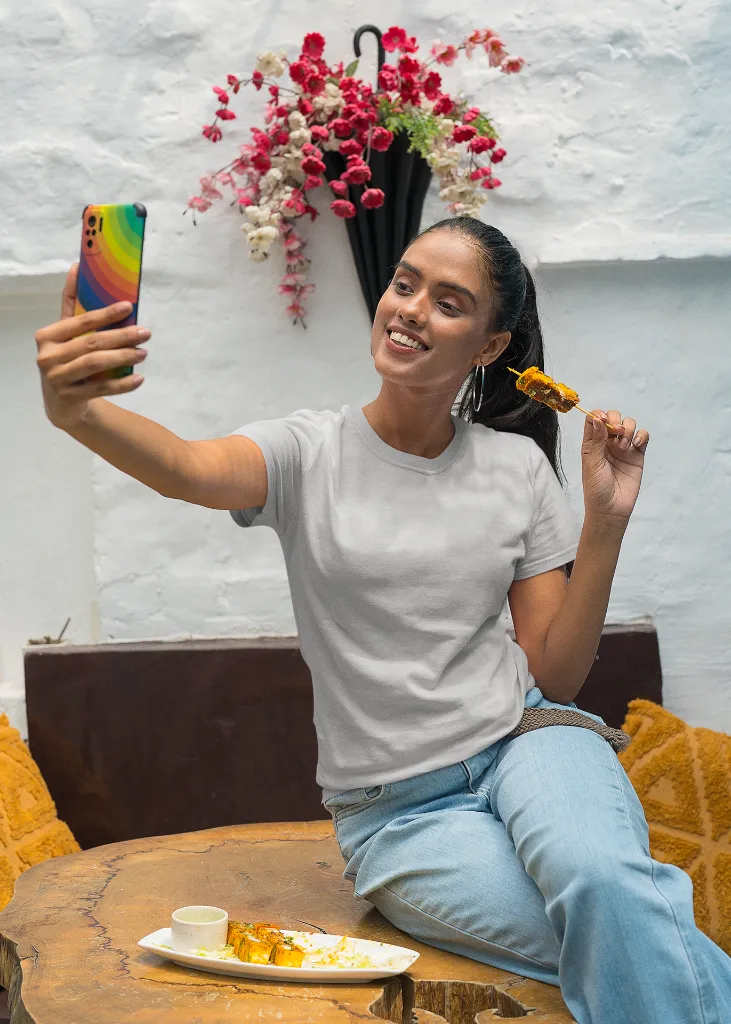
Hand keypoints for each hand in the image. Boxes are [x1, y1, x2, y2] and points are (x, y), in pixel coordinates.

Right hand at [35, 264, 149, 430]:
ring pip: (95, 364)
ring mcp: (57, 379)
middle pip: (91, 343)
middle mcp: (47, 357)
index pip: (80, 321)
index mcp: (47, 336)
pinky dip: (122, 384)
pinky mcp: (69, 398)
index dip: (105, 313)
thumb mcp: (65, 334)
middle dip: (121, 336)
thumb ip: (71, 304)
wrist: (61, 403)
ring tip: (143, 353)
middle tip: (146, 332)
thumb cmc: (66, 360)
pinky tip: (139, 378)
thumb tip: (77, 267)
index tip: (129, 306)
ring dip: (123, 357)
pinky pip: (101, 389)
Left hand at [581, 409, 649, 525]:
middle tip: (616, 432)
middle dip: (616, 420)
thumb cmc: (596, 488)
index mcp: (592, 443)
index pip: (594, 419)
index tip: (603, 420)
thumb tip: (598, 418)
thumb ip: (596, 440)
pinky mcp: (637, 454)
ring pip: (629, 424)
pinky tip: (636, 444)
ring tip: (623, 446)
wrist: (611, 508)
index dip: (599, 414)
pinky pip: (642, 436)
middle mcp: (607, 442)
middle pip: (613, 417)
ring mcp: (623, 447)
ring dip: (628, 429)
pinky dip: (641, 435)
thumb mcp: (592, 463)